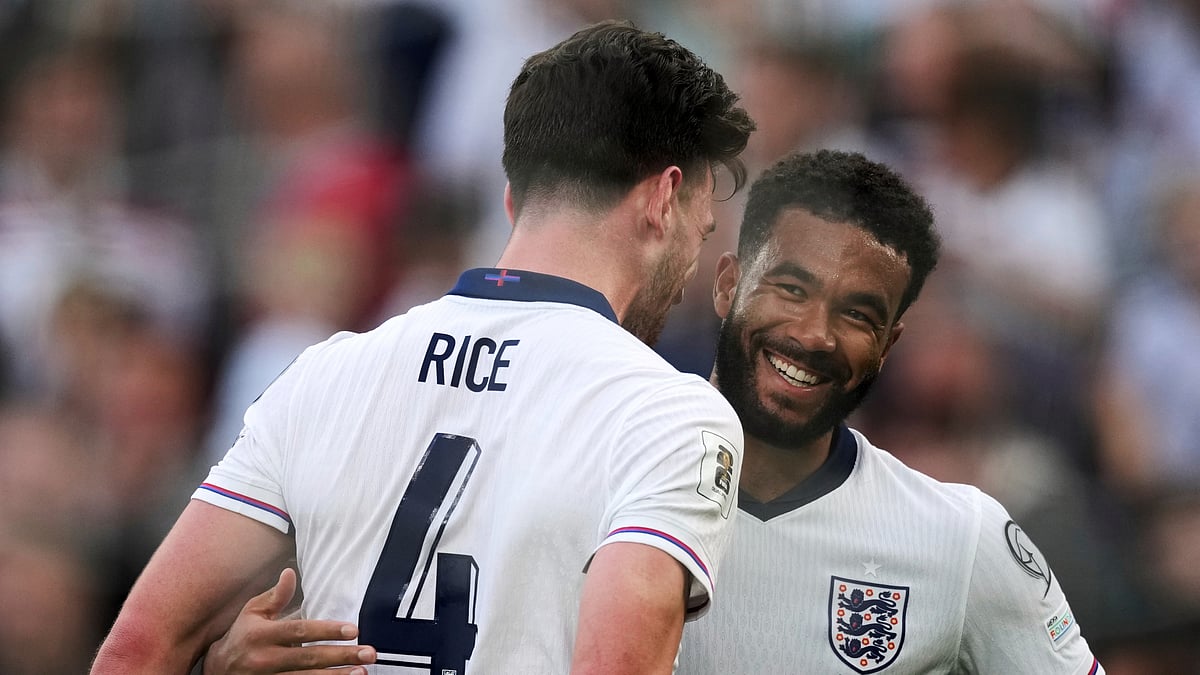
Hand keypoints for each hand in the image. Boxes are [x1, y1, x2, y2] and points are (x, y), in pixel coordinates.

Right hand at [204, 568, 376, 674]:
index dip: (327, 631)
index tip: (353, 629)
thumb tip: (291, 572)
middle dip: (341, 656)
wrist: (216, 670)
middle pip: (309, 659)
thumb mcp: (252, 612)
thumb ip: (275, 596)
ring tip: (362, 672)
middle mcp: (265, 659)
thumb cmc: (241, 636)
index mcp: (261, 635)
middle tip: (368, 654)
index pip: (299, 632)